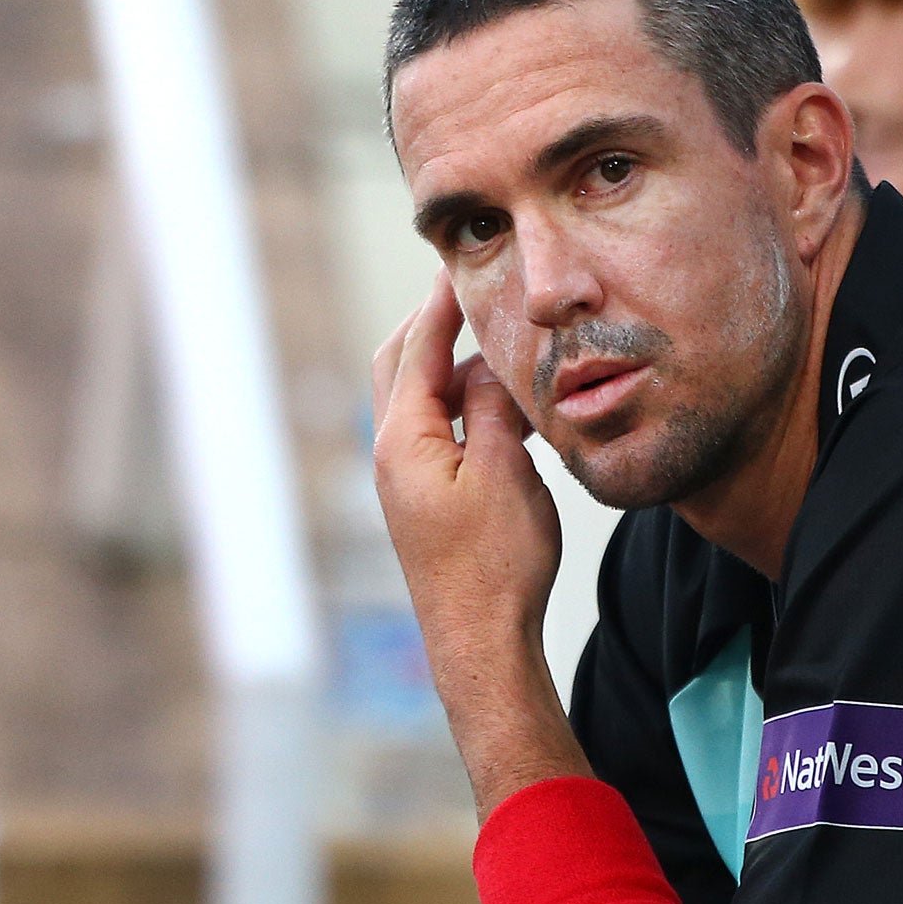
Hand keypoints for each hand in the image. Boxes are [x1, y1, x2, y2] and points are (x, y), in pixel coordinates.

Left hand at [371, 269, 560, 653]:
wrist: (479, 639)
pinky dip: (466, 408)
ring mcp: (406, 478)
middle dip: (432, 324)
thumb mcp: (506, 472)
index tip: (459, 264)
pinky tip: (509, 413)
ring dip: (456, 370)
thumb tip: (488, 364)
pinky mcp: (426, 499)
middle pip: (401, 365)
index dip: (442, 302)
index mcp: (404, 439)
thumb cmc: (495, 564)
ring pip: (423, 400)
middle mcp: (393, 453)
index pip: (419, 347)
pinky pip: (440, 432)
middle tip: (469, 293)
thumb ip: (494, 408)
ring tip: (502, 350)